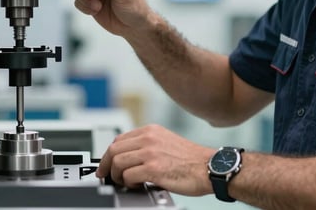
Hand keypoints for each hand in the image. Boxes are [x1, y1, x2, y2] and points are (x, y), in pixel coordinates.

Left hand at [96, 124, 214, 196]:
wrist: (210, 167)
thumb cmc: (192, 160)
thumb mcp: (166, 142)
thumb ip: (147, 146)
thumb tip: (128, 158)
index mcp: (150, 131)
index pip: (119, 140)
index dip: (108, 154)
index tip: (105, 164)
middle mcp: (149, 138)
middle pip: (114, 150)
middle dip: (106, 166)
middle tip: (106, 176)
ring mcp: (150, 153)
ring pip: (118, 163)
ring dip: (117, 176)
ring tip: (125, 182)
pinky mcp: (154, 168)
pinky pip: (129, 176)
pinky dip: (128, 183)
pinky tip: (137, 185)